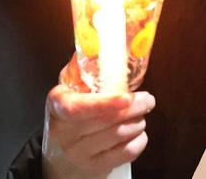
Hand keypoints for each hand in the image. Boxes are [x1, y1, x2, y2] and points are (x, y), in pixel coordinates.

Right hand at [41, 55, 155, 178]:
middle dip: (136, 107)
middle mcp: (65, 132)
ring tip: (141, 114)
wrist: (58, 159)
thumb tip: (100, 40)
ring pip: (120, 134)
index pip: (78, 107)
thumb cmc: (70, 117)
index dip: (104, 103)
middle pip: (108, 120)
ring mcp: (79, 153)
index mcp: (58, 105)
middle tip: (148, 99)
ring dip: (138, 121)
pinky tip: (138, 132)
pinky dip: (139, 140)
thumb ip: (83, 69)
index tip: (125, 97)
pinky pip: (126, 153)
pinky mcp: (94, 167)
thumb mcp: (68, 92)